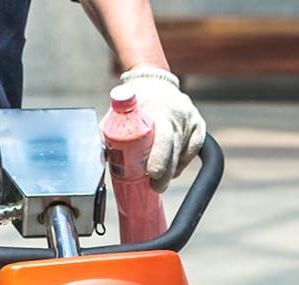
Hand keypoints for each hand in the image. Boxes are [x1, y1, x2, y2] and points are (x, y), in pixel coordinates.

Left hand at [118, 65, 205, 191]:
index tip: (152, 175)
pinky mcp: (199, 126)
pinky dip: (181, 162)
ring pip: (184, 154)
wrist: (155, 83)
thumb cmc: (134, 102)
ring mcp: (191, 120)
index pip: (164, 139)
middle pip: (175, 151)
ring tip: (159, 176)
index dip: (159, 159)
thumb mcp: (120, 113)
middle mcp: (179, 114)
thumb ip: (110, 133)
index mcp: (160, 110)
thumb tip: (99, 159)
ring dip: (172, 169)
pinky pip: (192, 151)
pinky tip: (172, 167)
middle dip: (165, 174)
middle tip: (155, 187)